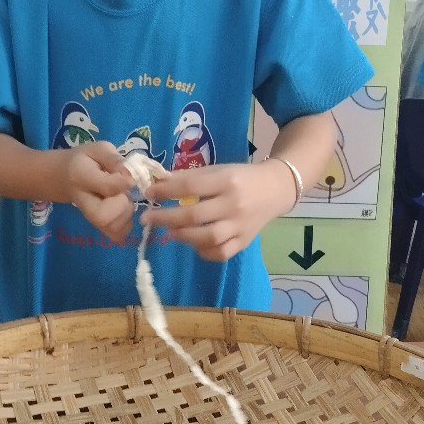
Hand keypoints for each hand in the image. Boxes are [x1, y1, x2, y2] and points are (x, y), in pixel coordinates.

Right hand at [61, 141, 135, 238]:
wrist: (63, 177)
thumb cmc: (84, 161)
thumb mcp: (98, 150)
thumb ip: (114, 159)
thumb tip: (131, 176)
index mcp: (81, 177)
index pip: (105, 186)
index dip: (122, 184)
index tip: (131, 180)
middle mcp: (84, 202)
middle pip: (103, 216)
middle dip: (122, 205)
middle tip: (124, 193)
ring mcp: (90, 218)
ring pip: (112, 228)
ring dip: (126, 215)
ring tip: (124, 200)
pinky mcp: (98, 226)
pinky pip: (116, 234)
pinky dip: (126, 224)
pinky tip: (124, 210)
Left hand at [141, 160, 295, 261]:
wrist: (275, 189)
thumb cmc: (240, 177)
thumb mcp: (217, 170)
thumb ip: (189, 178)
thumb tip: (157, 184)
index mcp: (226, 181)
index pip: (190, 187)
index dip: (166, 191)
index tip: (148, 193)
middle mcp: (234, 205)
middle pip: (195, 216)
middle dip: (166, 218)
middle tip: (147, 218)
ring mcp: (240, 226)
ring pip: (207, 238)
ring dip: (182, 236)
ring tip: (169, 232)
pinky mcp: (244, 242)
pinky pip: (221, 253)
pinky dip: (203, 251)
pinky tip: (193, 243)